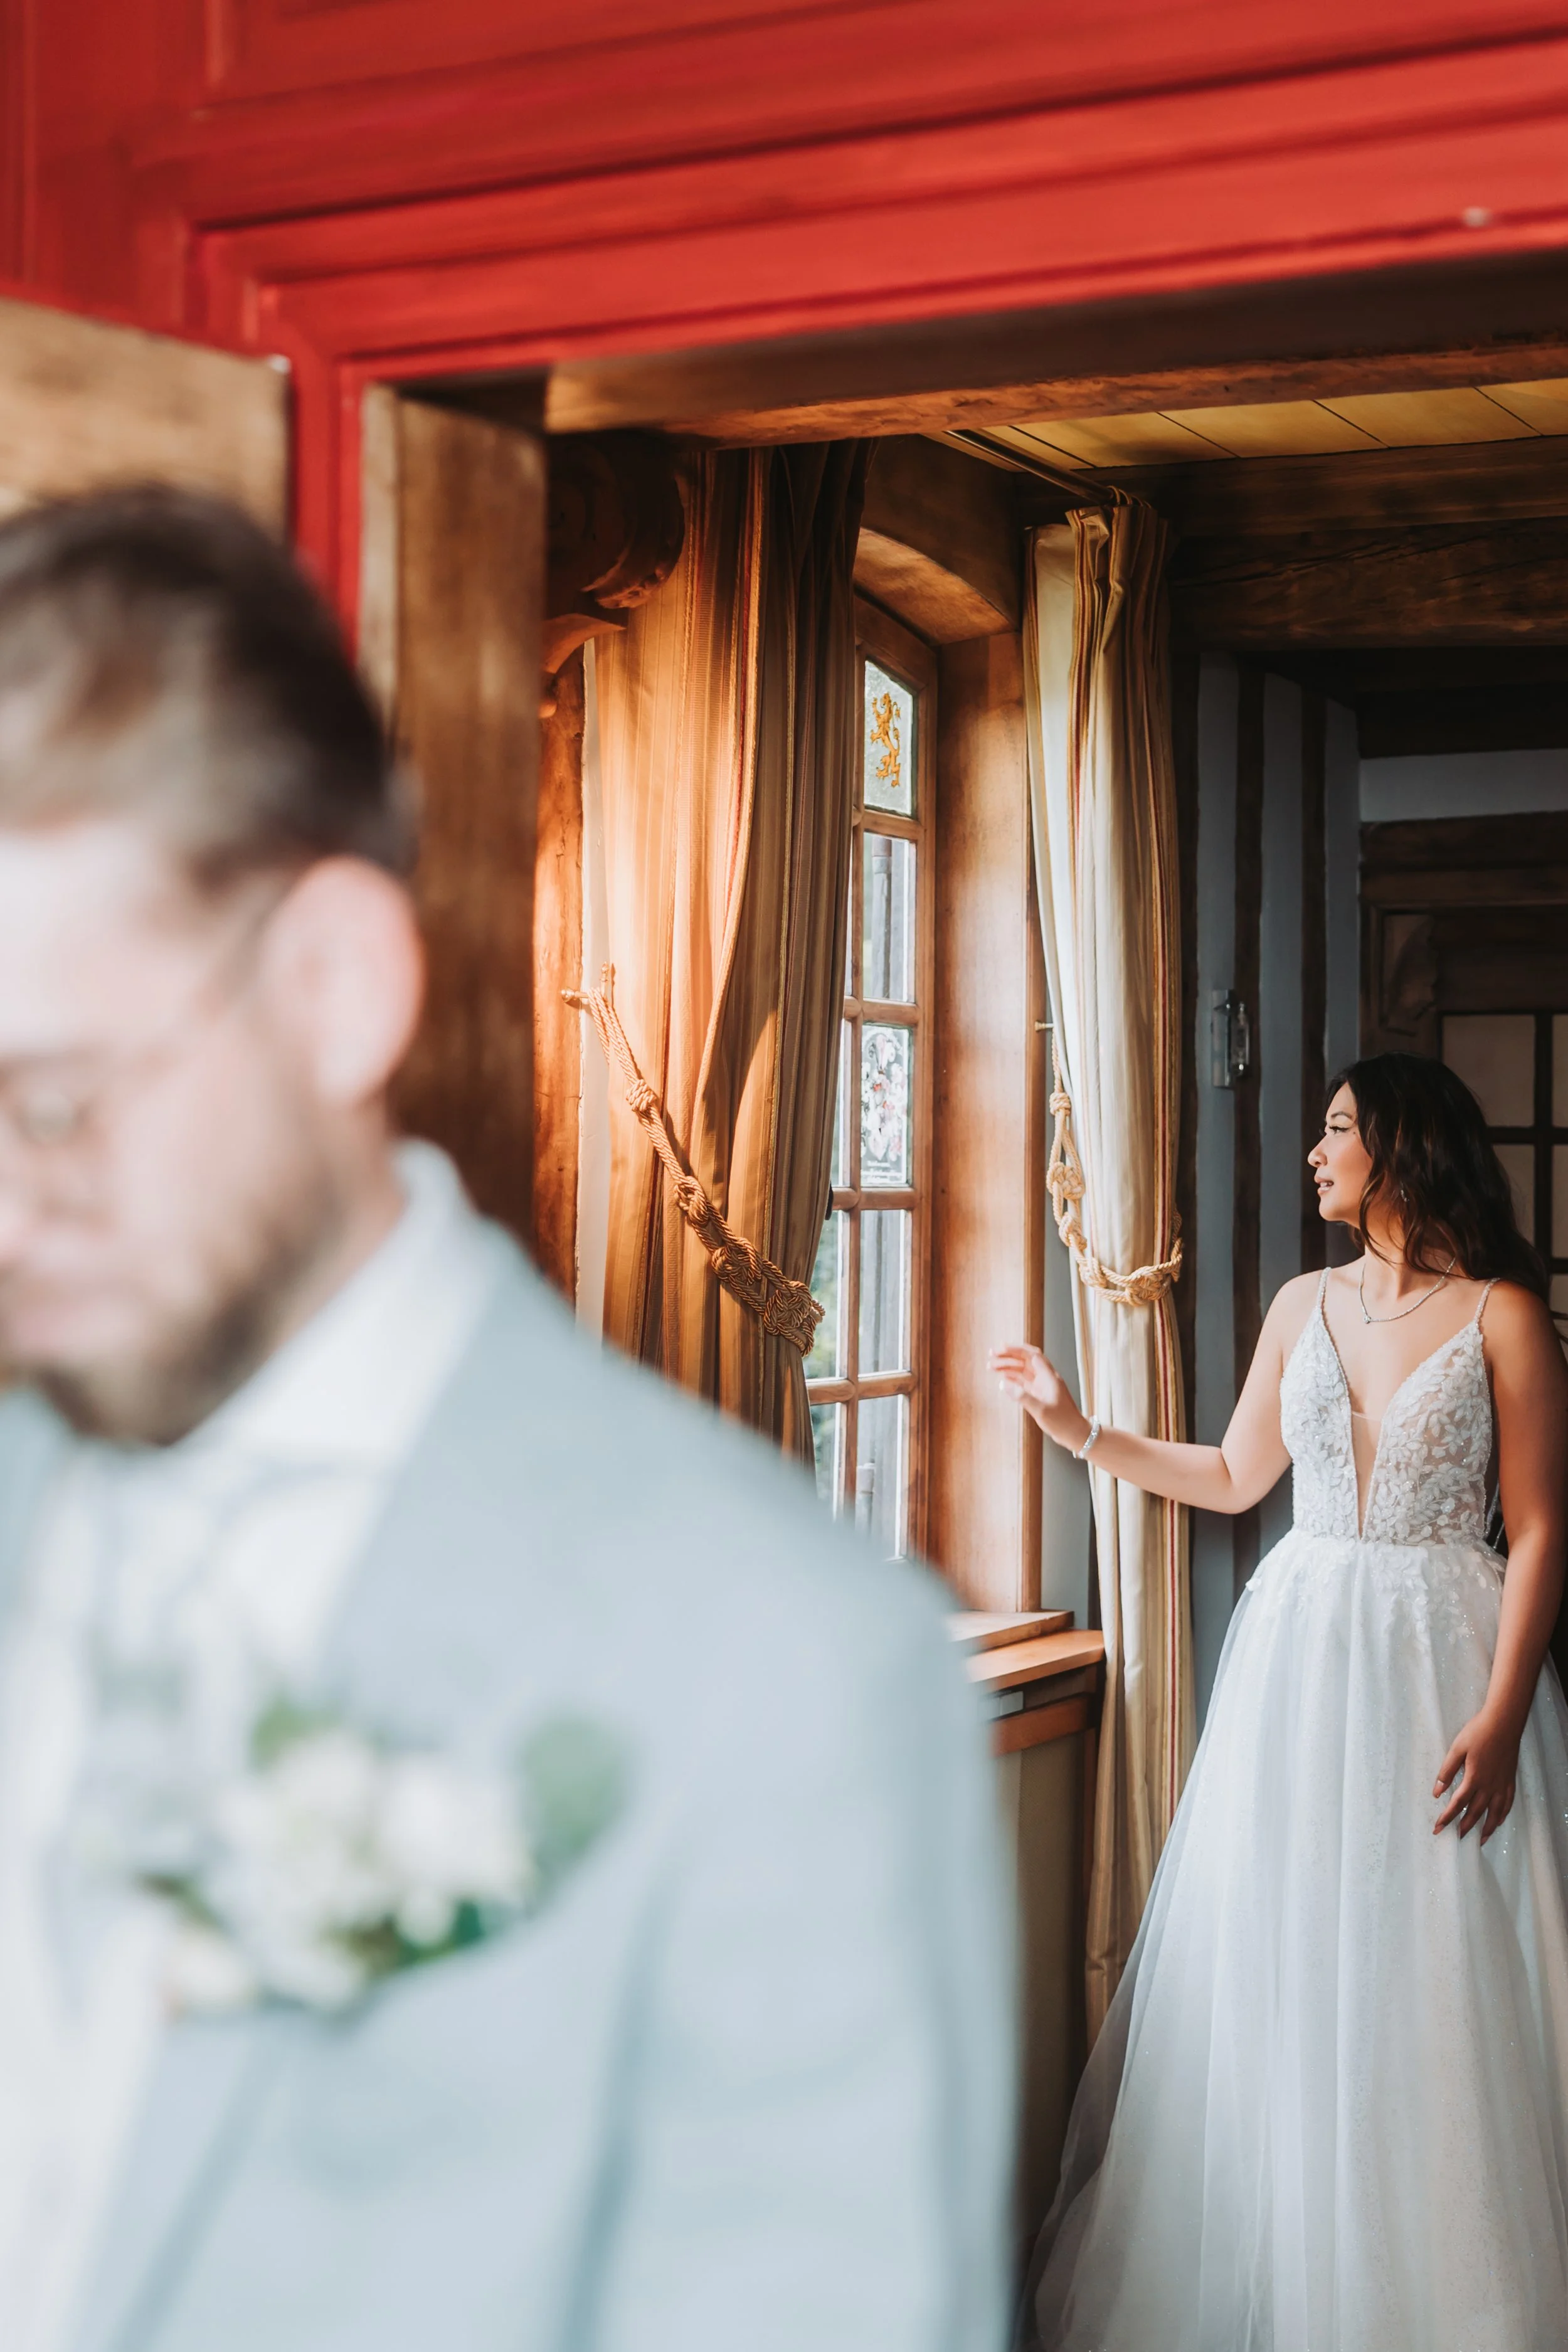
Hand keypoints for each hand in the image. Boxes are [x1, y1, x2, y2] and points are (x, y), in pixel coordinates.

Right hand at [988, 1343, 1089, 1453]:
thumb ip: (1022, 1396)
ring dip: (1008, 1367)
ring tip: (991, 1367)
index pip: (1031, 1355)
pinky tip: (1002, 1379)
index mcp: (1049, 1377)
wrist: (1074, 1433)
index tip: (1000, 1349)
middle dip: (1008, 1356)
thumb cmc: (1062, 1421)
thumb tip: (1003, 1383)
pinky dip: (1012, 1379)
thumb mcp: (1041, 1410)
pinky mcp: (1039, 1395)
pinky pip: (1023, 1382)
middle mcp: (1045, 1378)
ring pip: (1023, 1371)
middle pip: (1025, 1360)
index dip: (1015, 1350)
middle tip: (991, 1355)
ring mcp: (1042, 1386)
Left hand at [1433, 1710, 1520, 1842]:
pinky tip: (1499, 1820)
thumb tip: (1437, 1791)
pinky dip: (1503, 1815)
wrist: (1504, 1723)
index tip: (1438, 1828)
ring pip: (1494, 1813)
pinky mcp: (1510, 1780)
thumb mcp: (1457, 1749)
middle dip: (1464, 1827)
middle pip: (1475, 1813)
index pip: (1457, 1804)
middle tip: (1456, 1839)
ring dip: (1487, 1828)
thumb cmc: (1478, 1733)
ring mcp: (1502, 1785)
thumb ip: (1446, 1771)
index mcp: (1473, 1779)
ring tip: (1480, 1840)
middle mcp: (1489, 1786)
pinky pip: (1508, 1804)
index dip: (1447, 1817)